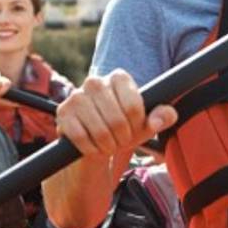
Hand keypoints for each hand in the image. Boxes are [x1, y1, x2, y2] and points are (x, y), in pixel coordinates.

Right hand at [55, 69, 177, 159]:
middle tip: (121, 140)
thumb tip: (164, 117)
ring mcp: (76, 96)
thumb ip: (162, 117)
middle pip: (117, 120)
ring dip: (107, 146)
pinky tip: (93, 146)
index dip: (136, 124)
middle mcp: (95, 82)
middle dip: (122, 138)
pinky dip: (91, 149)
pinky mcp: (63, 113)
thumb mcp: (145, 124)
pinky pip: (81, 138)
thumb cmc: (122, 129)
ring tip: (108, 144)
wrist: (94, 143)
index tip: (134, 127)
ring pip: (100, 130)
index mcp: (118, 78)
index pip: (133, 105)